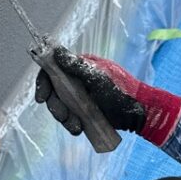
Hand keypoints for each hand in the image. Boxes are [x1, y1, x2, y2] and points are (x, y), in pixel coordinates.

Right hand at [34, 46, 180, 145]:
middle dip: (55, 106)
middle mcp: (76, 81)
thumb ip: (75, 66)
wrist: (140, 114)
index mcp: (79, 67)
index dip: (43, 83)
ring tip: (76, 127)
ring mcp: (80, 97)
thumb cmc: (121, 91)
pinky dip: (71, 124)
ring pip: (60, 107)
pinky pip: (69, 117)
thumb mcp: (97, 78)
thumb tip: (55, 50)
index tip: (41, 98)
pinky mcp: (83, 112)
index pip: (52, 70)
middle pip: (53, 92)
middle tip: (63, 116)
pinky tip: (79, 129)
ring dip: (64, 118)